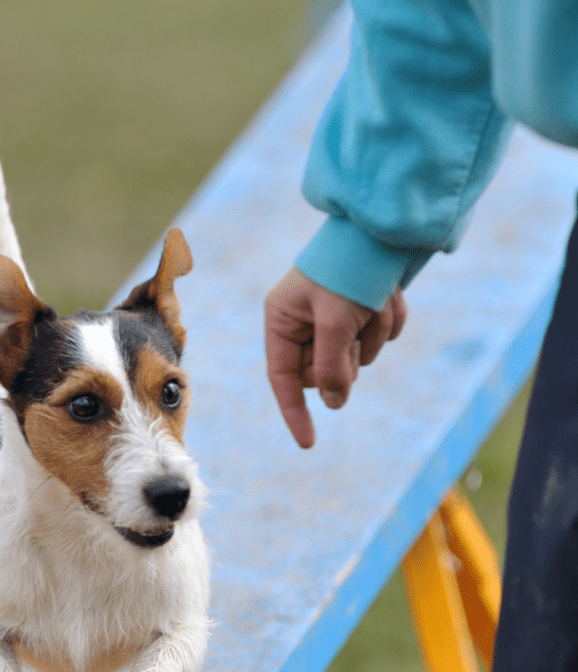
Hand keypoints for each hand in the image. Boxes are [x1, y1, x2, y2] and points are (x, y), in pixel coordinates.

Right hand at [264, 267, 406, 448]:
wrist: (386, 228)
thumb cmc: (350, 269)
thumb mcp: (336, 322)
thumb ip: (331, 367)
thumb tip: (334, 404)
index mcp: (282, 320)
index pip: (283, 378)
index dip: (294, 412)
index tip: (309, 443)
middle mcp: (303, 322)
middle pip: (324, 372)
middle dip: (349, 356)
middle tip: (358, 328)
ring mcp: (333, 318)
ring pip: (357, 357)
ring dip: (374, 334)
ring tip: (377, 301)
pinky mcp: (360, 313)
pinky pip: (377, 339)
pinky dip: (388, 322)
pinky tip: (388, 296)